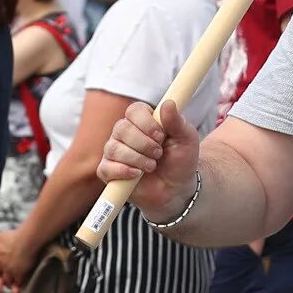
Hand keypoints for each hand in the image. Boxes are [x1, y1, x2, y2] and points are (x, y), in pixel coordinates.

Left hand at [0, 232, 32, 290]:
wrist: (26, 240)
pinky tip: (19, 290)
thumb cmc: (16, 236)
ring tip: (10, 290)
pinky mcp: (18, 273)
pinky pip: (17, 282)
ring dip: (7, 285)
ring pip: (6, 280)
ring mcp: (9, 269)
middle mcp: (1, 263)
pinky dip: (17, 286)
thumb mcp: (5, 235)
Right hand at [98, 95, 201, 224]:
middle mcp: (125, 132)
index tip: (161, 135)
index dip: (146, 123)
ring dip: (137, 159)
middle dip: (144, 143)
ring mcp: (115, 151)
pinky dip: (122, 171)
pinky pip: (106, 167)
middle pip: (122, 128)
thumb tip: (168, 103)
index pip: (134, 110)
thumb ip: (177, 122)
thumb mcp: (186, 139)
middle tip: (159, 153)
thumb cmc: (181, 160)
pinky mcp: (108, 171)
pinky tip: (137, 174)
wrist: (177, 189)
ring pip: (113, 148)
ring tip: (152, 166)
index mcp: (143, 120)